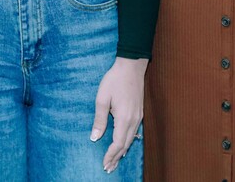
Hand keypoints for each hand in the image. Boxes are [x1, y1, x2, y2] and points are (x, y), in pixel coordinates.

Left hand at [90, 57, 147, 173]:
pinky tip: (124, 146)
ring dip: (122, 151)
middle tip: (108, 168)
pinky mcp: (140, 113)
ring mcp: (139, 117)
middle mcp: (134, 120)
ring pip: (131, 139)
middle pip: (126, 145)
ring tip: (115, 161)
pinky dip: (128, 142)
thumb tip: (95, 137)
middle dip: (116, 157)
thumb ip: (99, 120)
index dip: (111, 155)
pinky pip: (134, 132)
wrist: (131, 67)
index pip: (118, 143)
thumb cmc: (114, 80)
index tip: (104, 164)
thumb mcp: (102, 98)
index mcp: (124, 118)